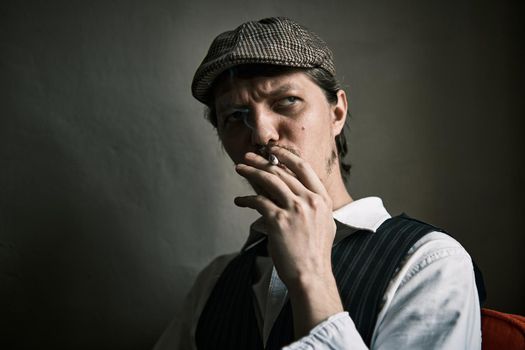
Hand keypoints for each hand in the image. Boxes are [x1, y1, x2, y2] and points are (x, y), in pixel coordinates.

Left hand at [234, 146, 342, 336]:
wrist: (310, 275)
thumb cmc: (315, 254)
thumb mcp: (324, 223)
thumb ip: (313, 205)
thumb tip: (296, 193)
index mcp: (322, 199)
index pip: (304, 167)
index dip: (286, 155)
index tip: (274, 150)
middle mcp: (310, 200)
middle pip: (282, 171)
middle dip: (262, 161)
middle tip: (249, 156)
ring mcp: (295, 209)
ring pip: (268, 180)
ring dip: (251, 171)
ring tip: (240, 167)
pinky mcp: (278, 221)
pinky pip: (258, 201)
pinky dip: (246, 199)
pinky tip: (239, 200)